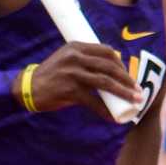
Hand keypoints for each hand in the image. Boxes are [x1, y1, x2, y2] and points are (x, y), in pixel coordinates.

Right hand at [23, 44, 141, 120]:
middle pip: (109, 66)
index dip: (121, 64)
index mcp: (77, 47)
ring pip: (105, 82)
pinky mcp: (70, 90)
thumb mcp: (67, 60)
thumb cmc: (50, 76)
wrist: (27, 88)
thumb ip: (85, 62)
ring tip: (135, 101)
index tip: (128, 76)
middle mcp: (76, 57)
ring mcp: (73, 73)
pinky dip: (105, 111)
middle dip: (127, 79)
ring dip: (123, 93)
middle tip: (137, 91)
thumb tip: (109, 74)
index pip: (106, 51)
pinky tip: (113, 118)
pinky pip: (93, 101)